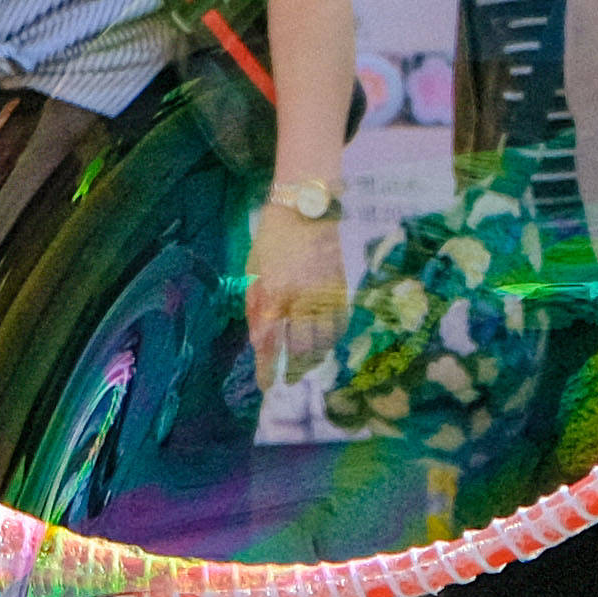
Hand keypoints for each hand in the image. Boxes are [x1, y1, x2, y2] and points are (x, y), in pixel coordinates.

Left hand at [246, 196, 344, 377]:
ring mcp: (327, 295)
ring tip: (307, 360)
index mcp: (275, 294)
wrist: (308, 209)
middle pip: (305, 349)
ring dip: (315, 355)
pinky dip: (331, 337)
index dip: (270, 370)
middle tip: (291, 377)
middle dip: (296, 368)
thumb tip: (260, 343)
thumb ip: (256, 309)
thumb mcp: (254, 272)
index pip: (273, 344)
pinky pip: (340, 325)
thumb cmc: (273, 240)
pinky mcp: (343, 290)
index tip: (267, 386)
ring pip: (326, 340)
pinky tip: (324, 339)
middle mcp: (303, 299)